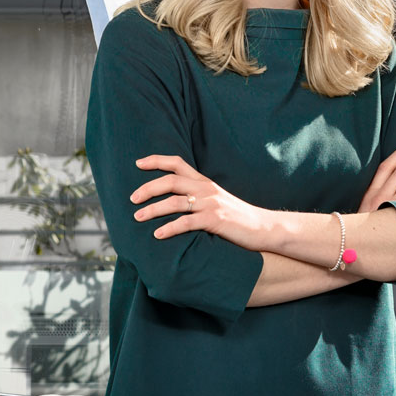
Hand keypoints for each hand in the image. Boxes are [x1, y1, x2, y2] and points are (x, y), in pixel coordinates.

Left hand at [130, 154, 273, 250]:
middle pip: (171, 181)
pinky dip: (169, 228)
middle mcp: (206, 189)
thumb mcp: (217, 200)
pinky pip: (186, 223)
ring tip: (138, 217)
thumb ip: (198, 195)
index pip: (178, 163)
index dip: (156, 160)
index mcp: (204, 182)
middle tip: (132, 199)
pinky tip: (158, 234)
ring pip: (174, 202)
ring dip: (153, 210)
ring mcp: (211, 204)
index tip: (138, 163)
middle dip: (148, 188)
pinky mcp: (215, 221)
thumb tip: (174, 199)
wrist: (263, 228)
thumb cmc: (237, 217)